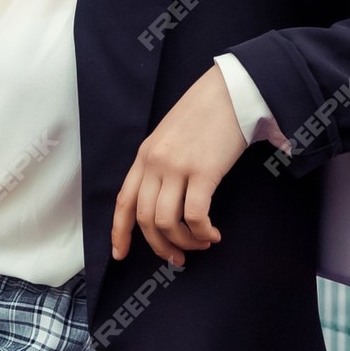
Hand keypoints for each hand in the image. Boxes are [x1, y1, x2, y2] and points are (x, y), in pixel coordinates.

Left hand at [110, 64, 249, 267]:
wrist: (229, 92)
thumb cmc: (204, 114)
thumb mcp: (170, 137)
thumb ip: (161, 164)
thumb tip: (163, 201)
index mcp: (145, 155)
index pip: (124, 201)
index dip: (120, 232)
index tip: (121, 255)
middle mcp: (155, 163)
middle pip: (146, 219)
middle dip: (160, 246)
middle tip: (177, 258)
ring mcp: (177, 167)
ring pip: (167, 222)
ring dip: (184, 242)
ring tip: (201, 243)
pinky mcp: (203, 171)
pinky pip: (195, 216)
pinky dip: (203, 232)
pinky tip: (213, 234)